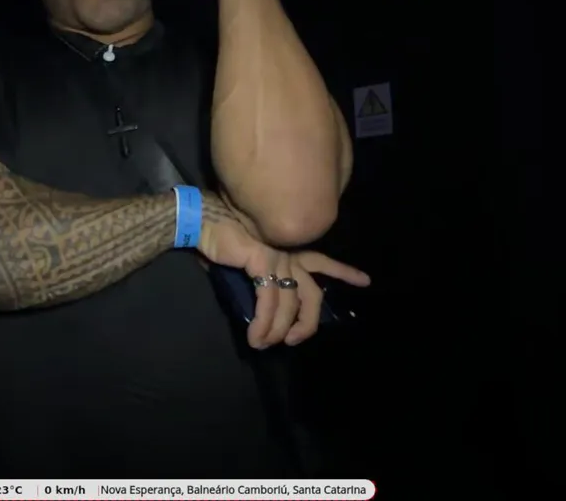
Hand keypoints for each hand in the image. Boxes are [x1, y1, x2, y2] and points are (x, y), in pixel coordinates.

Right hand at [199, 213, 369, 348]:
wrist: (200, 221)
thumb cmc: (219, 239)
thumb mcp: (245, 263)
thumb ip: (256, 279)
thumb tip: (257, 308)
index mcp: (287, 249)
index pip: (322, 262)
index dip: (343, 272)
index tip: (365, 281)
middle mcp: (288, 252)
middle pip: (313, 294)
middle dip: (307, 323)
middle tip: (293, 340)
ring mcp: (279, 256)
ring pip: (291, 304)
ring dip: (277, 330)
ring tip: (264, 344)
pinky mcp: (264, 261)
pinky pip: (269, 303)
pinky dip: (263, 324)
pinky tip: (256, 336)